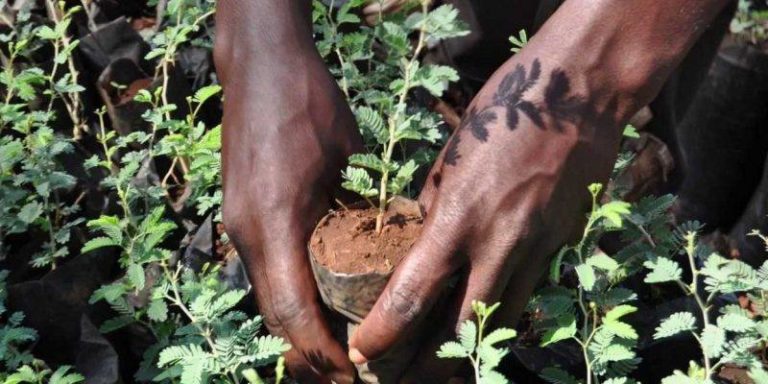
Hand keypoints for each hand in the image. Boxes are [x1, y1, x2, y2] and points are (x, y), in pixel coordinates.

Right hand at [215, 3, 362, 380]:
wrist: (259, 64)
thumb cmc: (306, 101)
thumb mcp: (347, 159)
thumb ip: (359, 210)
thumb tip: (385, 250)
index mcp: (275, 224)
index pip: (294, 312)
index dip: (322, 353)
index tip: (351, 374)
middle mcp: (248, 233)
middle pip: (274, 316)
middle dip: (309, 354)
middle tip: (348, 375)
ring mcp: (239, 224)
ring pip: (266, 296)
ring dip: (297, 329)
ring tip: (336, 348)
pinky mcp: (242, 213)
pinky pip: (265, 270)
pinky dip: (288, 297)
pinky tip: (318, 300)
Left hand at [349, 52, 625, 380]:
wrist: (580, 94)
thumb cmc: (504, 114)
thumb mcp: (451, 157)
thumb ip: (434, 207)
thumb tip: (421, 238)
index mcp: (457, 218)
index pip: (410, 296)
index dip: (382, 334)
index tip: (362, 353)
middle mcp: (498, 245)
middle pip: (459, 331)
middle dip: (427, 367)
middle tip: (399, 381)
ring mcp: (537, 251)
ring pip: (499, 323)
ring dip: (468, 353)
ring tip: (440, 371)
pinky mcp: (562, 247)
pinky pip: (527, 295)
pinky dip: (500, 318)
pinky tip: (483, 326)